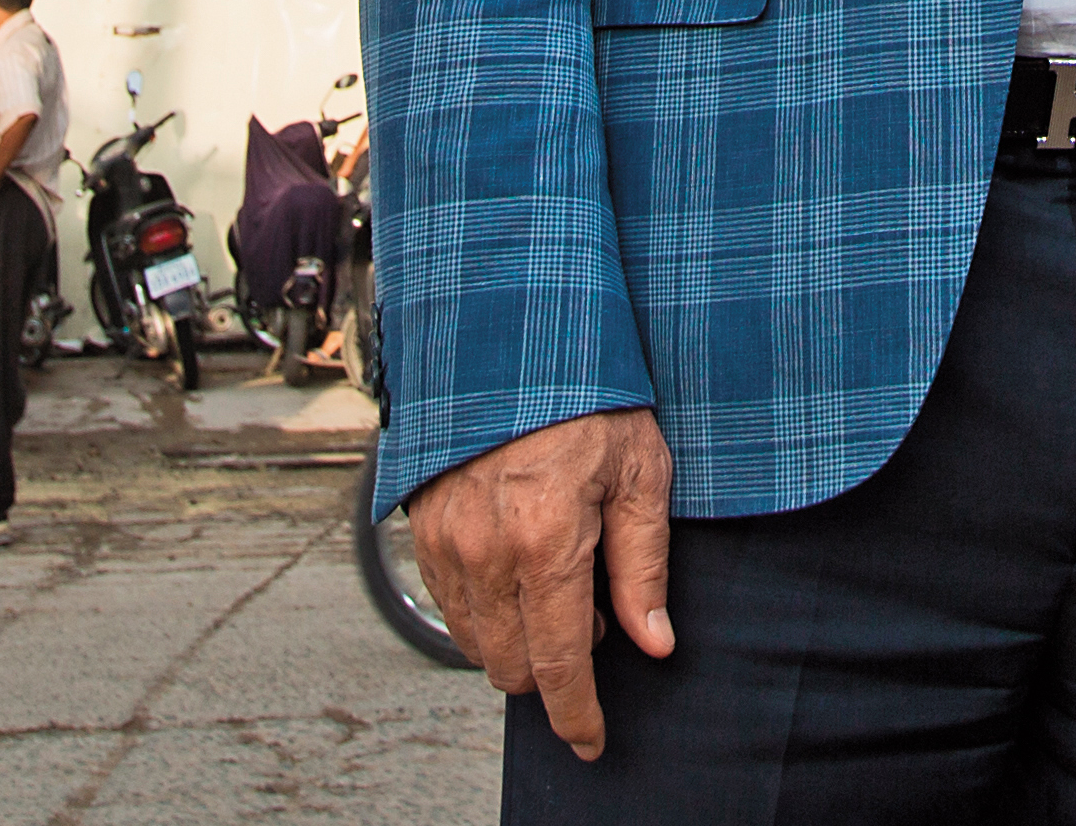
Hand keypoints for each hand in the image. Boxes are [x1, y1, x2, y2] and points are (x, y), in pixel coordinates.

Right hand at [409, 407, 675, 758]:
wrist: (515, 333)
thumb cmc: (590, 397)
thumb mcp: (642, 474)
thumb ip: (645, 568)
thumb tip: (654, 643)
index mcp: (547, 542)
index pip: (561, 663)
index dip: (578, 715)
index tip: (590, 741)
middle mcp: (487, 550)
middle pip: (512, 666)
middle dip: (554, 669)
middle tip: (593, 613)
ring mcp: (446, 538)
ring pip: (475, 642)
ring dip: (516, 639)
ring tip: (557, 580)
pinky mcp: (422, 525)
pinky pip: (448, 602)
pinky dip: (483, 609)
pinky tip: (517, 568)